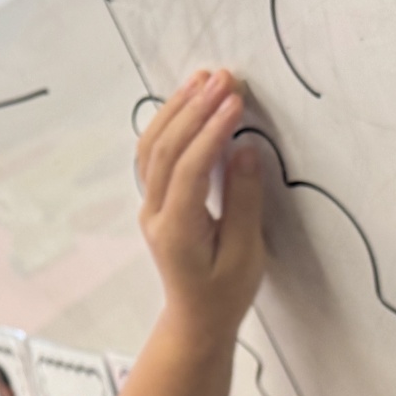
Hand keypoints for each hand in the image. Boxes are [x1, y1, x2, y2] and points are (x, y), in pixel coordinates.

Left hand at [134, 70, 264, 335]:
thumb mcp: (245, 254)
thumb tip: (243, 150)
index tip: (235, 100)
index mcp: (176, 230)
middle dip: (194, 109)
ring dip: (177, 109)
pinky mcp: (155, 200)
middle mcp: (154, 214)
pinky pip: (153, 154)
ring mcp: (150, 206)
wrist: (196, 319)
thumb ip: (243, 201)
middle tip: (224, 77)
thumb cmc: (225, 293)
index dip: (211, 131)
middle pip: (165, 150)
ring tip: (204, 78)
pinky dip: (169, 124)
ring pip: (153, 147)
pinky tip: (187, 102)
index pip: (189, 168)